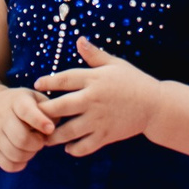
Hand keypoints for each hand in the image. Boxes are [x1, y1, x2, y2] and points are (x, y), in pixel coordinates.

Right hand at [0, 86, 57, 172]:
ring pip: (15, 154)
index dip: (39, 121)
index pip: (26, 111)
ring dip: (30, 154)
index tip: (50, 129)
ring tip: (32, 145)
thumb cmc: (21, 104)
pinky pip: (9, 165)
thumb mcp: (35, 98)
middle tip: (41, 138)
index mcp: (16, 101)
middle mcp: (2, 117)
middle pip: (21, 138)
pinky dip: (20, 163)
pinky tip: (24, 153)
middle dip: (37, 143)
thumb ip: (49, 110)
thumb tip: (54, 129)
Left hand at [37, 38, 160, 157]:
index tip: (36, 85)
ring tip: (45, 137)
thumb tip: (79, 40)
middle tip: (33, 115)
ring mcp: (99, 119)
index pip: (64, 79)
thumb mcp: (115, 64)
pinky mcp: (106, 135)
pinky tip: (68, 147)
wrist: (154, 105)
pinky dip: (74, 149)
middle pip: (61, 107)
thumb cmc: (133, 81)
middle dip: (44, 112)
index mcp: (94, 79)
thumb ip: (94, 55)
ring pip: (69, 131)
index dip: (47, 82)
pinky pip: (85, 146)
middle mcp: (93, 100)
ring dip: (53, 136)